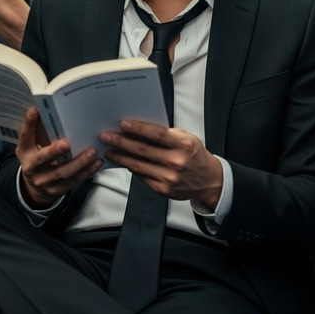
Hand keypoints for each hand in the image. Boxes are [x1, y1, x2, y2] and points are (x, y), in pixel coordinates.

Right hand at [16, 106, 102, 207]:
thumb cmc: (36, 159)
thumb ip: (37, 131)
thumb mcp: (30, 146)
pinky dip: (87, 171)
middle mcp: (32, 167)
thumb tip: (47, 108)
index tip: (35, 109)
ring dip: (79, 162)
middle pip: (42, 159)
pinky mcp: (58, 189)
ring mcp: (45, 181)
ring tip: (92, 151)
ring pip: (62, 172)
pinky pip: (74, 181)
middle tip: (66, 143)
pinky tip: (96, 162)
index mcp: (24, 152)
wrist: (34, 189)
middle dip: (54, 152)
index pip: (24, 136)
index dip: (29, 123)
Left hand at [100, 120, 222, 208]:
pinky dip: (130, 168)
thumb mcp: (186, 138)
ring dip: (120, 157)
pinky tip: (122, 161)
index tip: (123, 124)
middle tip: (105, 136)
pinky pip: (141, 176)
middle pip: (143, 150)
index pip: (157, 135)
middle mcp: (177, 162)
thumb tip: (139, 128)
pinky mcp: (163, 190)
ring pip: (138, 165)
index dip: (139, 129)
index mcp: (184, 145)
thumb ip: (166, 134)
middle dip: (121, 142)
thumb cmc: (194, 155)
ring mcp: (169, 178)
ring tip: (108, 150)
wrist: (209, 180)